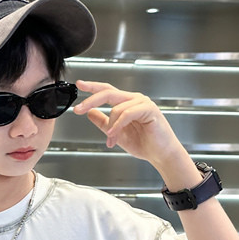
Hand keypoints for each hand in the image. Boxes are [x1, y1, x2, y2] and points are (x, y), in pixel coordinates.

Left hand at [73, 81, 187, 172]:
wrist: (161, 155)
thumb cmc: (144, 144)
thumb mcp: (116, 134)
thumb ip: (103, 123)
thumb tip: (90, 113)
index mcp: (126, 103)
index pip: (107, 91)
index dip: (92, 87)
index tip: (79, 84)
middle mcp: (134, 99)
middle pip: (108, 93)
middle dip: (91, 100)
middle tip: (78, 109)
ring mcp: (142, 103)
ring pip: (117, 108)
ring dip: (110, 127)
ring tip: (111, 140)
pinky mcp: (149, 109)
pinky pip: (127, 114)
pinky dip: (118, 125)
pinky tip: (114, 135)